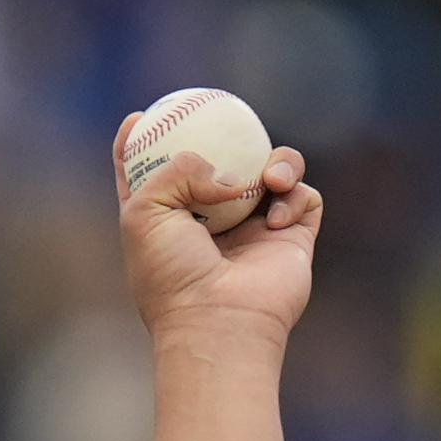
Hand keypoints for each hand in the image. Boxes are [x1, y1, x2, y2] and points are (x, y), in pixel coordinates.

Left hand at [113, 115, 321, 345]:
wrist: (220, 320)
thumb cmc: (171, 274)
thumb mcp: (143, 212)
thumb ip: (174, 168)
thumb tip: (228, 173)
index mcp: (165, 222)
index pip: (153, 176)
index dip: (141, 145)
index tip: (138, 119)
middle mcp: (210, 222)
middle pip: (221, 164)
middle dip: (225, 140)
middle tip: (224, 120)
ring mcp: (254, 228)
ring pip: (274, 169)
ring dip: (277, 161)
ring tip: (269, 178)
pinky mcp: (291, 237)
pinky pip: (303, 196)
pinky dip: (292, 197)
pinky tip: (274, 221)